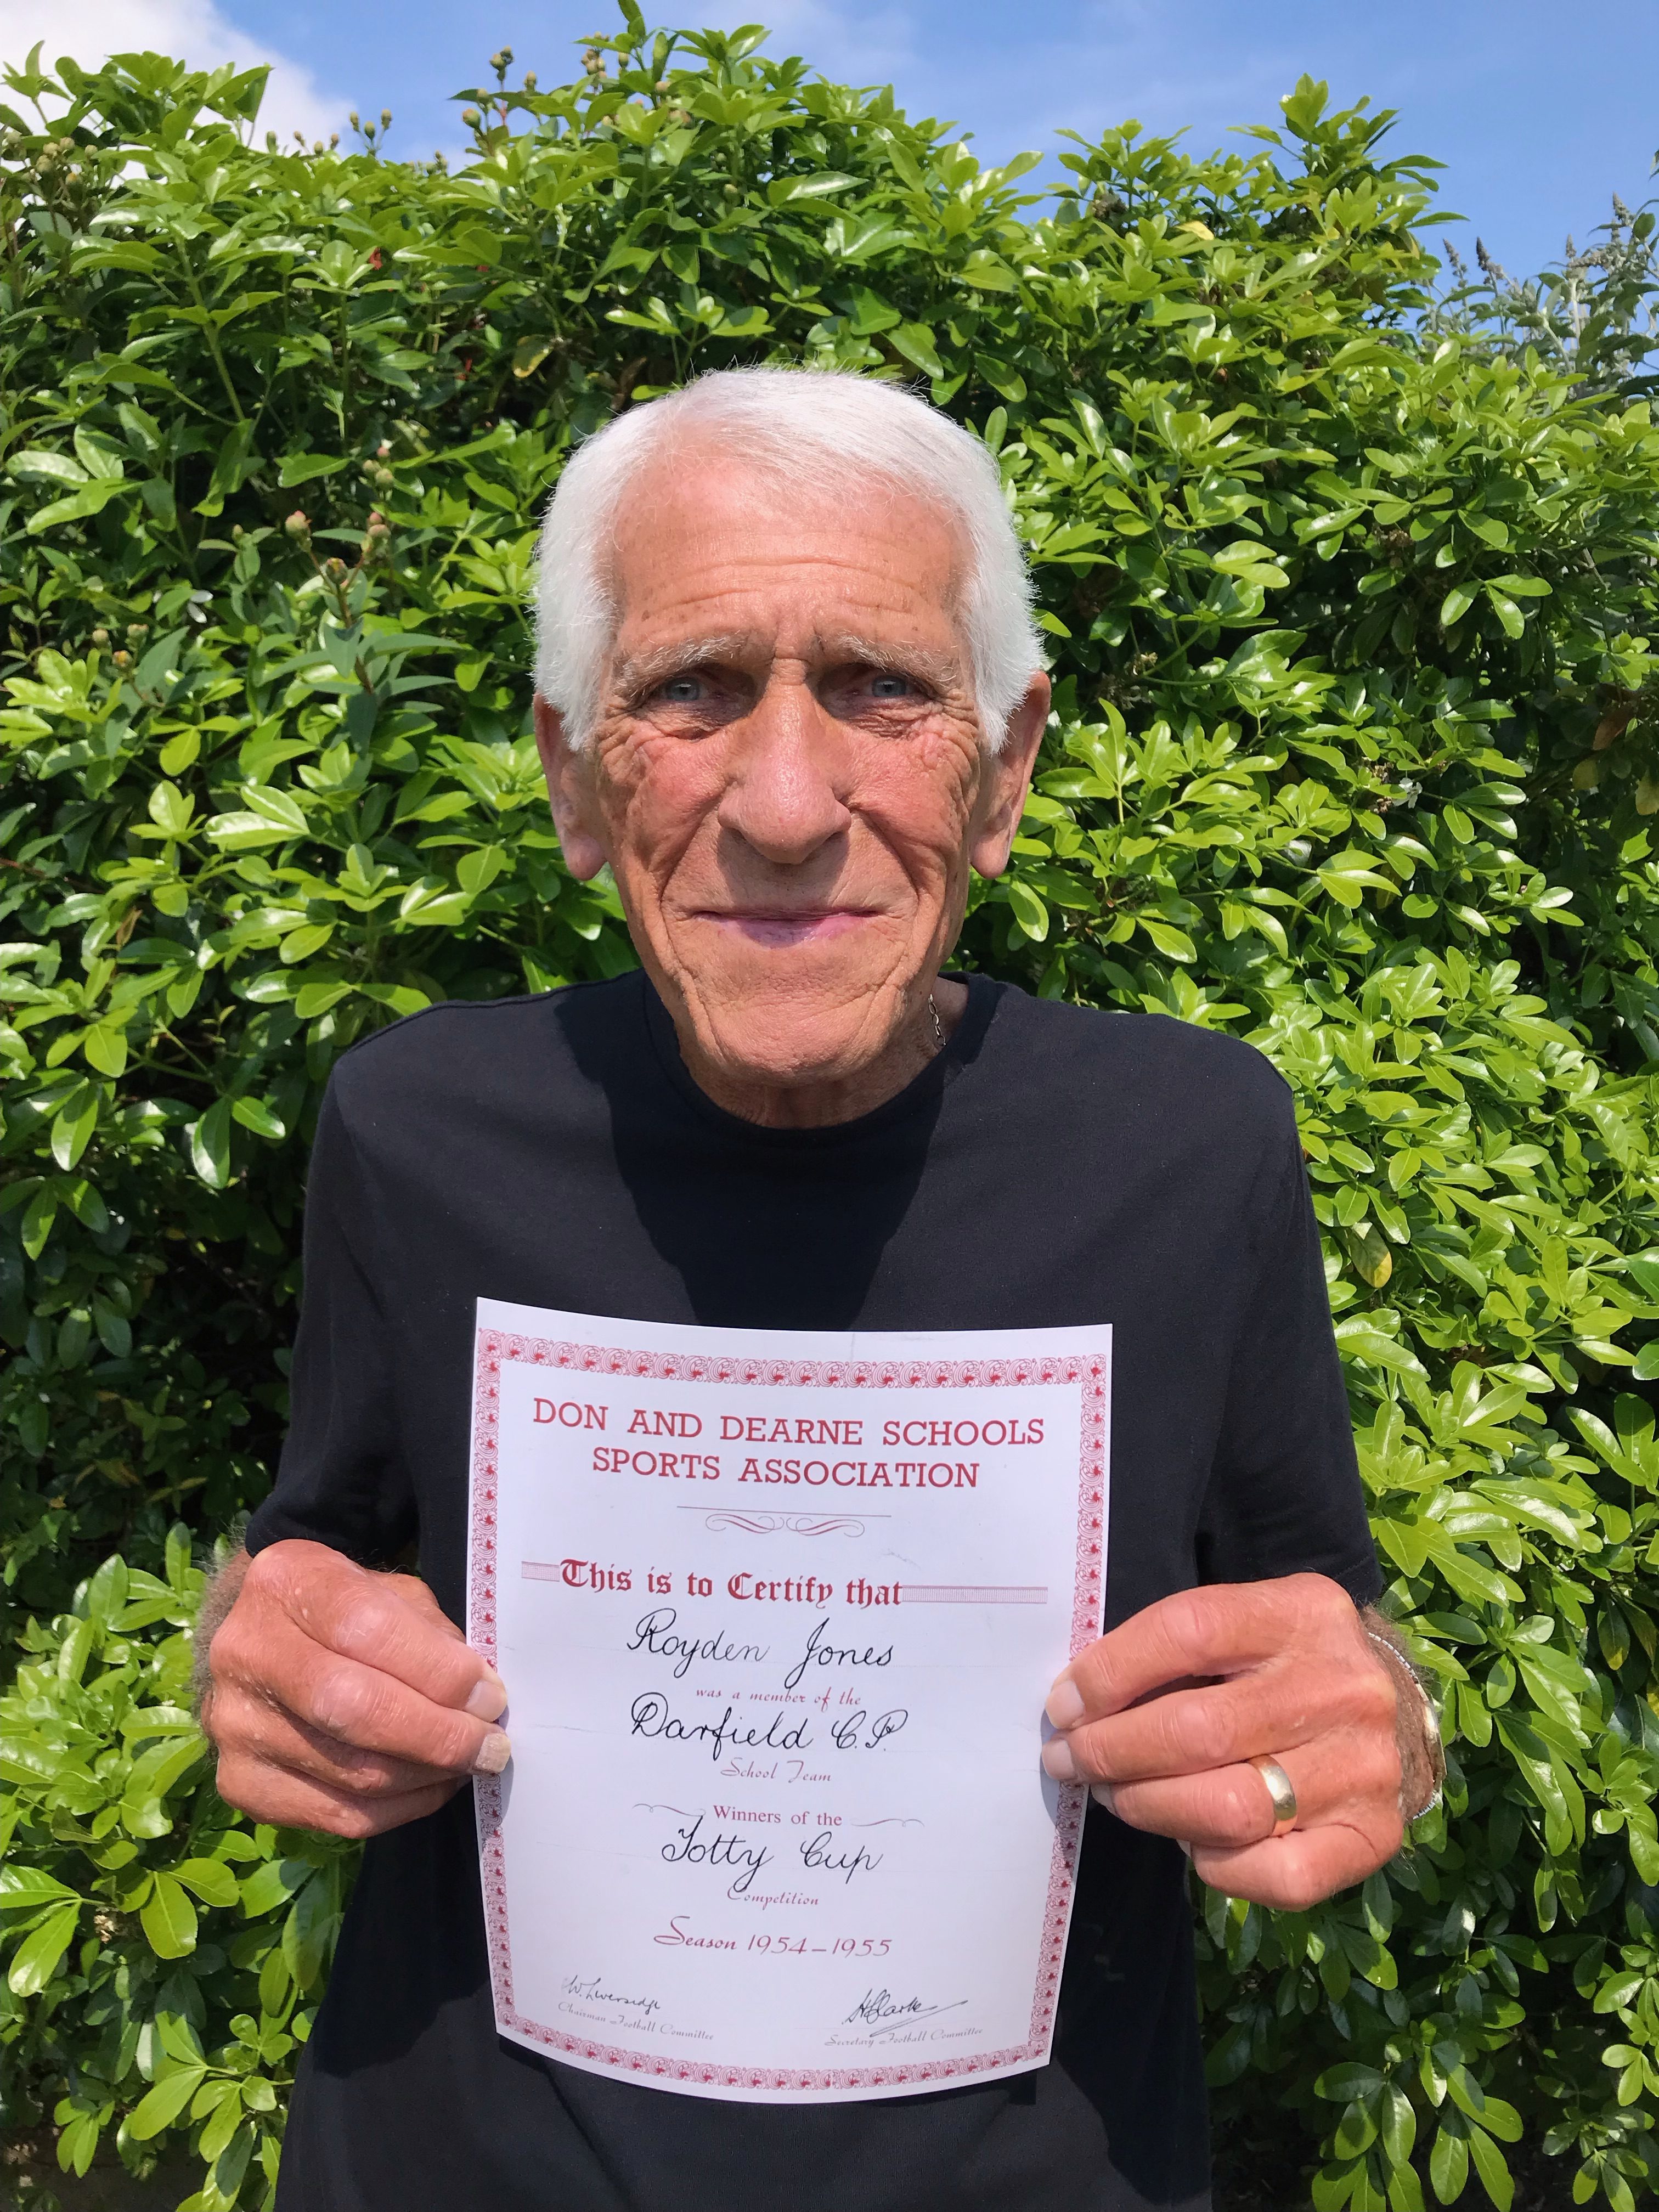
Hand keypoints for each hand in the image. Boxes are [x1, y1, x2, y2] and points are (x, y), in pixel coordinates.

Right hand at [200, 1540, 509, 1839]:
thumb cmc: (344, 1610)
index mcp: (286, 1581)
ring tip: (467, 1764)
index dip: (438, 1671)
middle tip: (490, 1746)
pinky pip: (337, 1816)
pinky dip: (400, 1808)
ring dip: (427, 1775)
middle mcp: (246, 1652)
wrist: (264, 1641)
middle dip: (438, 1735)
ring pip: (351, 1771)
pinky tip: (429, 1785)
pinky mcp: (240, 1784)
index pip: (366, 1629)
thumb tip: (478, 1698)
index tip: (489, 1696)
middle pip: (352, 1707)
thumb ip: (430, 1635)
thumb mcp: (388, 1592)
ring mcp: (235, 1725)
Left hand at [1041, 1574, 1401, 1910]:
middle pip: (1200, 1731)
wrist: (1393, 1705)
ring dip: (1148, 1807)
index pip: (1189, 1631)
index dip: (1111, 1673)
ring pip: (1229, 1808)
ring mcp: (1365, 1766)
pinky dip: (1216, 1865)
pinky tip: (1191, 1840)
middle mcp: (1343, 1686)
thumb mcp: (1244, 1622)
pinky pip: (1275, 1873)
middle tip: (1070, 1760)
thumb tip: (1077, 1703)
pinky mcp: (1373, 1834)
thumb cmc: (1286, 1662)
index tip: (1063, 1705)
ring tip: (1115, 1795)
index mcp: (1303, 1612)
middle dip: (1111, 1752)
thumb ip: (1174, 1649)